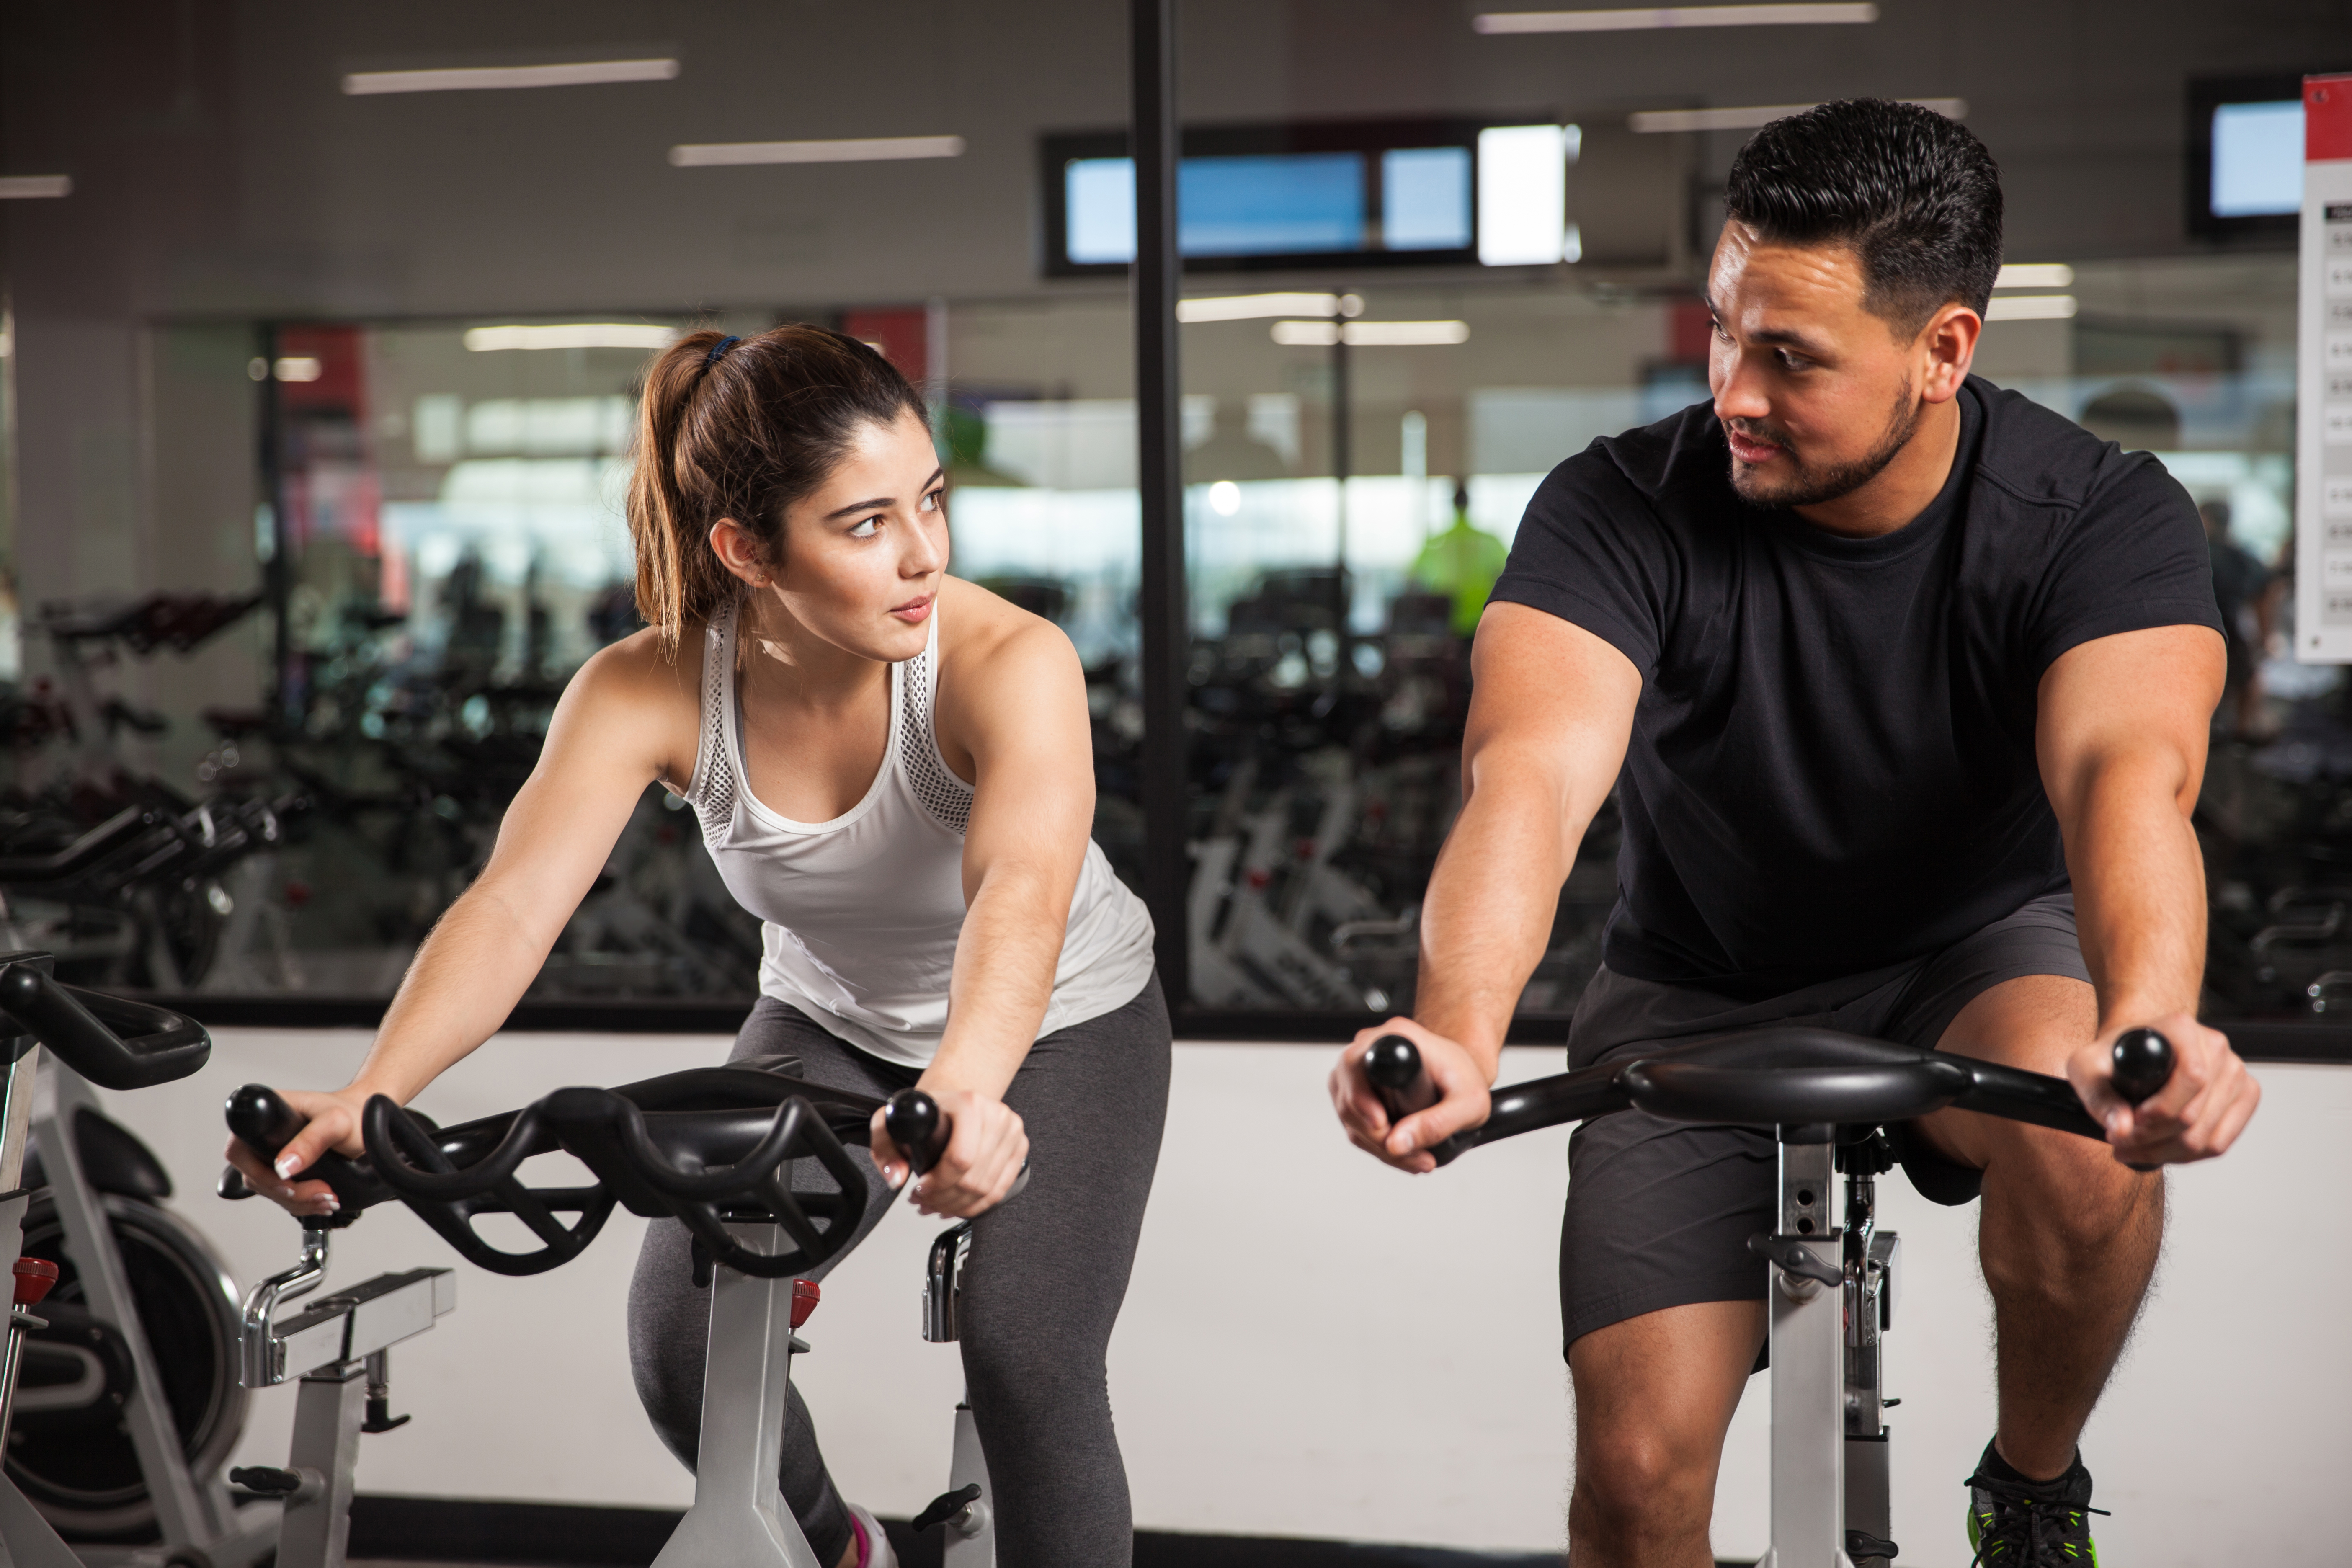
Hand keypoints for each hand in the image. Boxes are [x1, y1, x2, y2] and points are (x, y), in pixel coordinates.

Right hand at [220, 1085, 373, 1218]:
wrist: (365, 1122)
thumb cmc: (351, 1113)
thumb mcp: (336, 1122)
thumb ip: (312, 1140)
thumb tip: (283, 1167)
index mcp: (267, 1114)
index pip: (240, 1150)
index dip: (260, 1173)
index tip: (291, 1183)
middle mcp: (262, 1135)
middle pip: (254, 1176)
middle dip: (287, 1193)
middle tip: (323, 1194)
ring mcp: (271, 1154)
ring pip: (268, 1190)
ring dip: (297, 1202)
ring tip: (328, 1200)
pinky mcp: (283, 1169)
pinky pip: (281, 1194)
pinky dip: (301, 1203)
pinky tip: (320, 1202)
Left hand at [869, 1085, 1027, 1218]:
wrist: (954, 1101)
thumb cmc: (928, 1111)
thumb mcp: (892, 1121)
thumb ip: (884, 1148)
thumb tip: (896, 1178)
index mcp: (969, 1104)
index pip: (960, 1158)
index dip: (939, 1183)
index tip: (920, 1188)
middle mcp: (996, 1115)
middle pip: (973, 1178)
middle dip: (944, 1199)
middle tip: (924, 1201)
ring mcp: (1012, 1132)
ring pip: (987, 1189)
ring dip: (957, 1206)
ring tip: (936, 1205)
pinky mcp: (1020, 1147)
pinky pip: (1000, 1190)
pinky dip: (976, 1205)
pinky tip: (956, 1205)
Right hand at [1329, 1017, 1492, 1174]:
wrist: (1461, 1077)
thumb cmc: (1465, 1080)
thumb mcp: (1469, 1104)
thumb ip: (1436, 1124)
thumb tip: (1395, 1145)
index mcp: (1397, 1036)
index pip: (1355, 1065)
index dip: (1361, 1099)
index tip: (1382, 1125)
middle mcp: (1370, 1047)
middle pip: (1348, 1097)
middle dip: (1376, 1136)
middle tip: (1412, 1153)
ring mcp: (1358, 1069)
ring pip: (1348, 1115)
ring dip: (1377, 1146)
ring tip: (1416, 1156)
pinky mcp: (1355, 1089)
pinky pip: (1352, 1121)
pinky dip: (1375, 1144)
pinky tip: (1404, 1150)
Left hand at [2068, 1011, 2259, 1165]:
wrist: (2137, 1052)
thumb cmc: (2115, 1057)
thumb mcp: (2087, 1068)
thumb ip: (2099, 1098)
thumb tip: (2121, 1129)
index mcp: (2182, 1028)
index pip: (2192, 1077)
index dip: (2161, 1110)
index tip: (2132, 1122)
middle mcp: (2215, 1046)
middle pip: (2196, 1113)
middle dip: (2154, 1138)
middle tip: (2122, 1142)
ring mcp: (2235, 1071)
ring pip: (2208, 1136)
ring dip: (2167, 1152)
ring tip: (2136, 1148)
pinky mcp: (2243, 1095)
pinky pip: (2221, 1142)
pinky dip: (2188, 1155)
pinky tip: (2162, 1149)